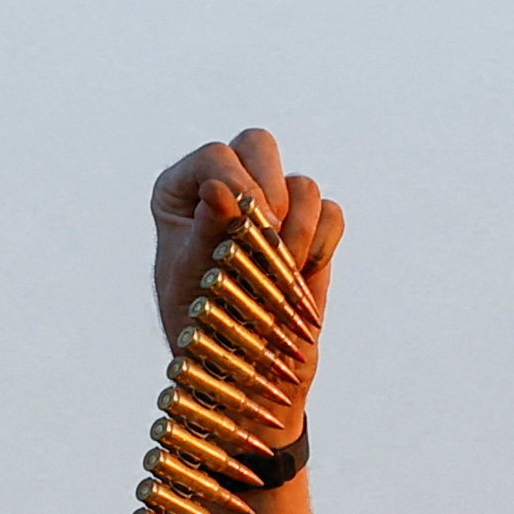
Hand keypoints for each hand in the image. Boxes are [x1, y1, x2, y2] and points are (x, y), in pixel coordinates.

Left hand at [148, 132, 342, 408]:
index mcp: (181, 191)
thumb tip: (219, 189)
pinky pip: (331, 213)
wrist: (238, 367)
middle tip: (270, 234)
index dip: (239, 184)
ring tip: (282, 271)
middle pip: (259, 145)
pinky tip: (302, 273)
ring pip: (302, 183)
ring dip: (298, 230)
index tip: (251, 225)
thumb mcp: (191, 280)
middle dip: (271, 191)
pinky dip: (322, 243)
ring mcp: (271, 205)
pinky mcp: (308, 229)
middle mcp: (225, 185)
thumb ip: (206, 233)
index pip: (215, 157)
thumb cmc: (197, 324)